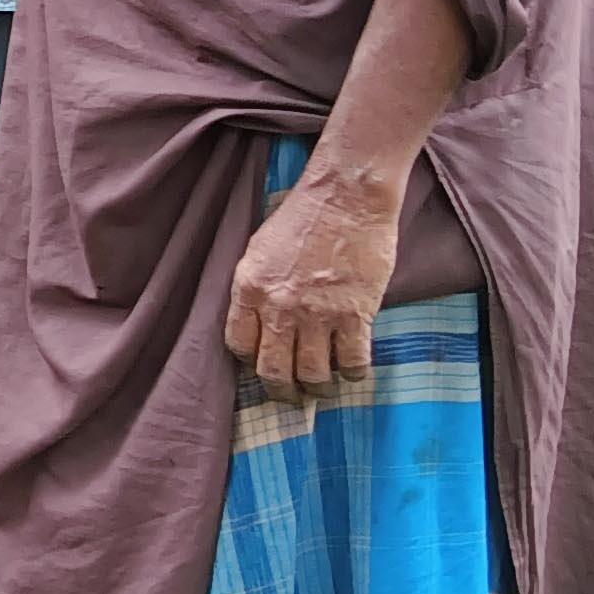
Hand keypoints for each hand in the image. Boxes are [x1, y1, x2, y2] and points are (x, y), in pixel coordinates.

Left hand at [224, 162, 398, 402]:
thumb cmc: (303, 216)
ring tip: (322, 388)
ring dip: (318, 388)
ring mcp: (318, 313)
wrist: (346, 197)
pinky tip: (352, 372)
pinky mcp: (355, 314)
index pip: (238, 344)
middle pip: (273, 370)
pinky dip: (353, 374)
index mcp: (249, 287)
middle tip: (292, 397)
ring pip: (313, 374)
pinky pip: (352, 362)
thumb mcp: (260, 248)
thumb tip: (261, 321)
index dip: (250, 361)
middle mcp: (279, 306)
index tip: (261, 364)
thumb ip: (257, 286)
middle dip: (282, 391)